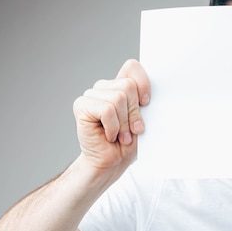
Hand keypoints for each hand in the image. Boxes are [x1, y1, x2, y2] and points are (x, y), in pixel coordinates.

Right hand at [73, 59, 150, 175]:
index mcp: (120, 86)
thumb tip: (150, 94)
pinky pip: (107, 110)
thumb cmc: (127, 143)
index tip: (147, 103)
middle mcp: (104, 87)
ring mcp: (92, 95)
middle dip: (135, 112)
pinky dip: (113, 127)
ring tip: (121, 136)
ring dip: (124, 123)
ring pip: (118, 98)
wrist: (111, 163)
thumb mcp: (142, 120)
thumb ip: (143, 102)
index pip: (132, 67)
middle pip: (128, 86)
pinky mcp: (82, 105)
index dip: (143, 83)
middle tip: (132, 130)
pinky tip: (109, 135)